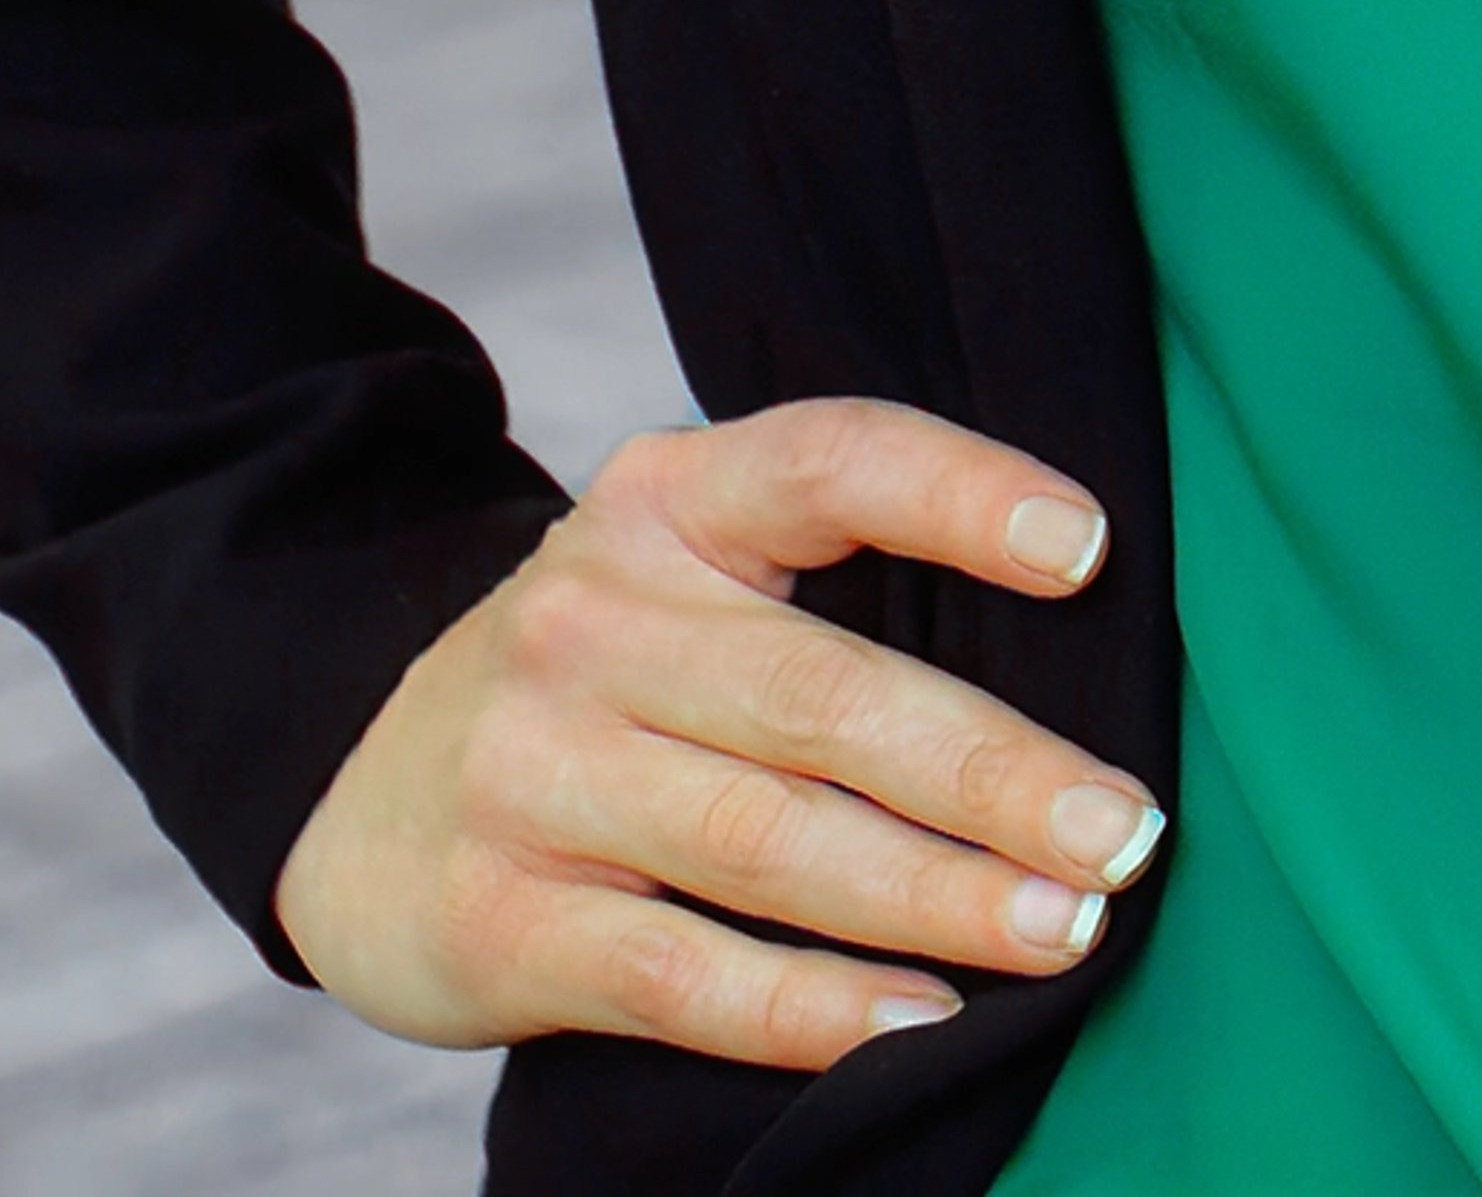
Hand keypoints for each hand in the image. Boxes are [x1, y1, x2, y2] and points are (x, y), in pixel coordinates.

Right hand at [275, 397, 1165, 1070]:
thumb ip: (830, 590)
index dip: (964, 495)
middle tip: (1126, 831)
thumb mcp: (686, 577)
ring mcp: (537, 770)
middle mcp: (595, 619)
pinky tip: (919, 1019)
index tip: (1093, 549)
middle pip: (826, 694)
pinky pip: (683, 971)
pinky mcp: (501, 918)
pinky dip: (810, 1007)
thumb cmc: (606, 676)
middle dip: (995, 772)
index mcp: (669, 502)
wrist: (355, 782)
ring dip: (936, 895)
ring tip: (1065, 930)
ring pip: (771, 841)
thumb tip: (1077, 649)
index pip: (834, 462)